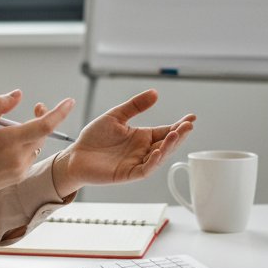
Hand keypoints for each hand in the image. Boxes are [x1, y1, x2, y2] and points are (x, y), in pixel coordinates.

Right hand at [0, 90, 74, 222]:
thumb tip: (18, 94)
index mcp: (10, 141)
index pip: (44, 126)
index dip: (59, 113)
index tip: (69, 101)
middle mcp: (19, 157)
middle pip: (42, 134)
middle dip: (42, 119)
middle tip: (37, 107)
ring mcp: (20, 169)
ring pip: (36, 146)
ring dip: (32, 134)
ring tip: (10, 131)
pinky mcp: (18, 177)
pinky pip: (29, 157)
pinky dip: (25, 147)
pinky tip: (6, 147)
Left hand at [41, 89, 194, 197]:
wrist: (75, 155)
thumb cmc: (94, 137)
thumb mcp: (116, 116)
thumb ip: (135, 106)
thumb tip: (154, 93)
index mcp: (142, 137)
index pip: (165, 130)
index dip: (179, 125)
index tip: (191, 117)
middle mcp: (143, 151)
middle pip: (166, 144)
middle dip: (179, 135)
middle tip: (188, 125)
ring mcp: (137, 163)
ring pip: (159, 157)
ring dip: (169, 147)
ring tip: (176, 135)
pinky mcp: (127, 174)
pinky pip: (145, 170)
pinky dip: (153, 162)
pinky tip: (158, 151)